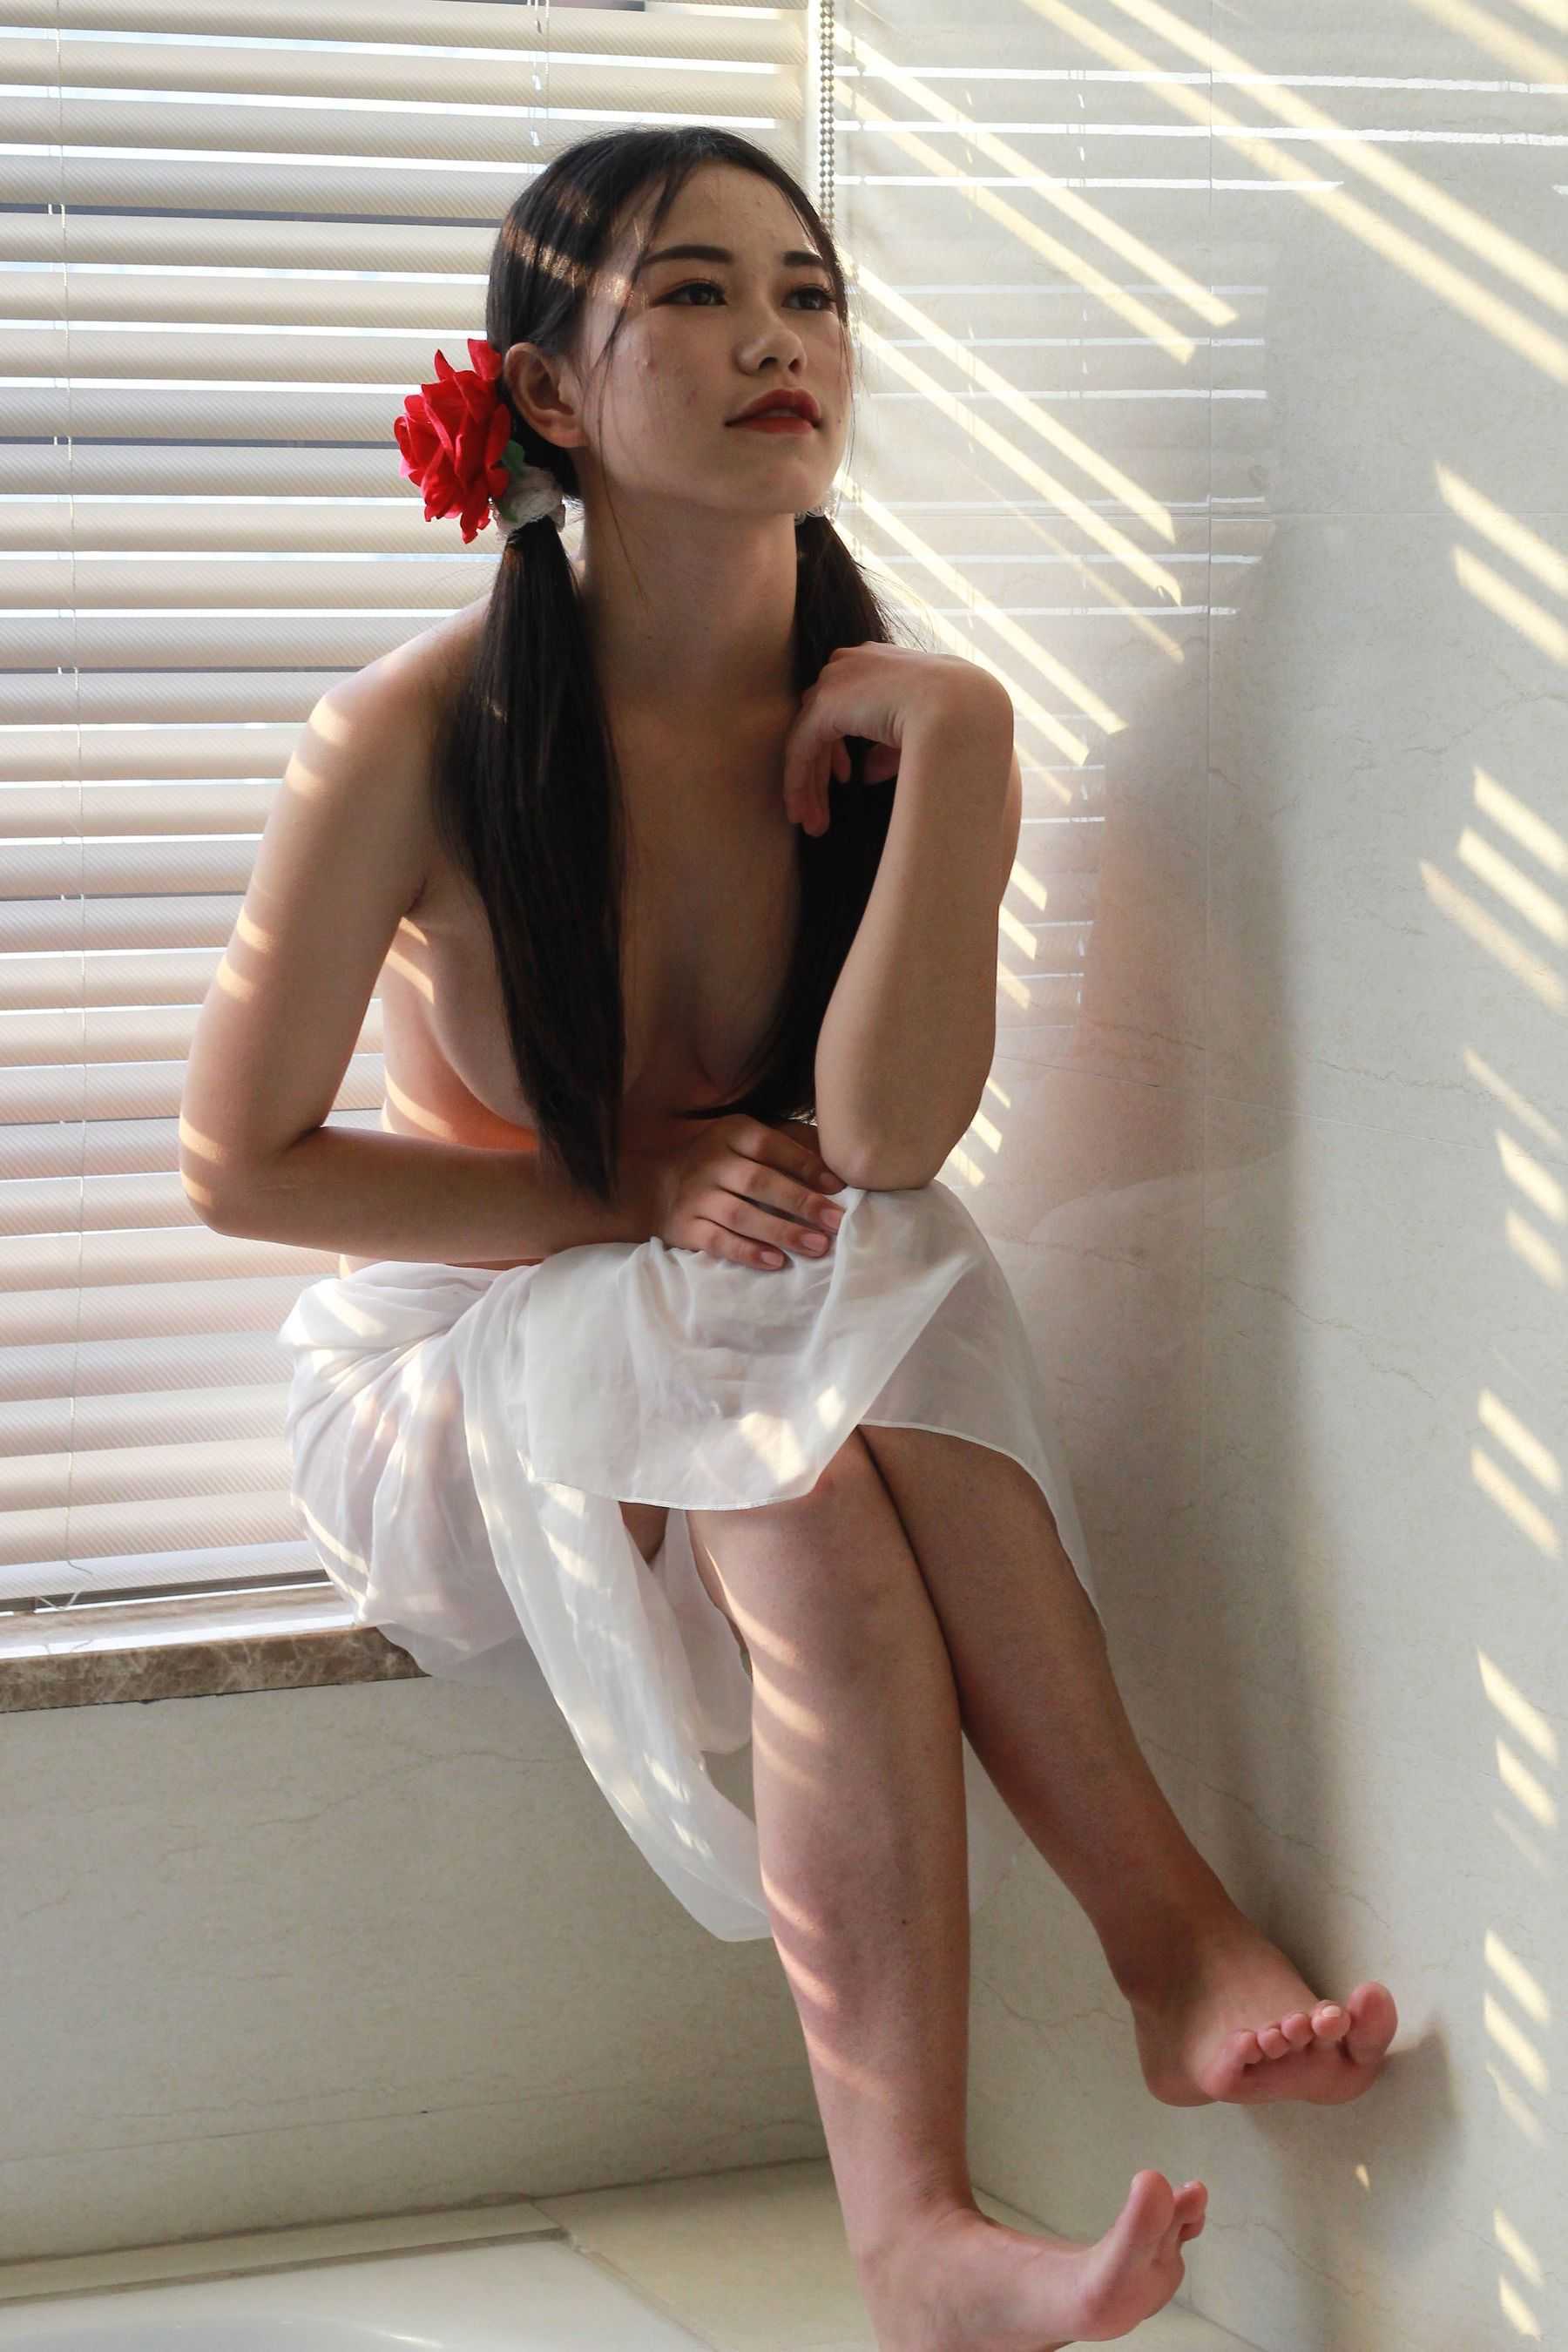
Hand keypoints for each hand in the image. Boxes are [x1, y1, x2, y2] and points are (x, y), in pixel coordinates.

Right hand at [622, 1115, 850, 1271]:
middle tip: (835, 1221)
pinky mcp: (685, 1228)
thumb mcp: (745, 1141)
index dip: (805, 1164)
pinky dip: (748, 1252)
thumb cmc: (720, 1162)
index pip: (770, 1145)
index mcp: (730, 1134)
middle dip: (801, 1202)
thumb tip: (837, 1163)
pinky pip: (718, 1242)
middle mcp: (711, 1163)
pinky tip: (775, 1261)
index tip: (837, 1186)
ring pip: (742, 1215)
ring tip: (817, 1246)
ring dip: (782, 1231)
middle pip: (760, 1182)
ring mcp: (696, 1197)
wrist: (655, 1184)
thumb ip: (788, 1144)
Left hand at [782, 644, 1008, 837]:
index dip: (838, 747)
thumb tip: (868, 772)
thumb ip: (887, 749)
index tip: (844, 777)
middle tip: (818, 812)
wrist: (961, 708)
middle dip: (820, 771)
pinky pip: (801, 749)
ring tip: (812, 824)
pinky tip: (801, 812)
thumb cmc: (952, 720)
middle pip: (820, 724)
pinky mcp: (825, 705)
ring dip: (809, 785)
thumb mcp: (917, 733)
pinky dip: (798, 782)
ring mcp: (835, 681)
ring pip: (808, 739)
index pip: (842, 707)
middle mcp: (849, 665)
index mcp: (874, 664)